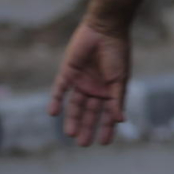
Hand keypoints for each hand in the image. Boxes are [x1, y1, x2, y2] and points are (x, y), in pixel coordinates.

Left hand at [50, 19, 131, 145]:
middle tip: (82, 144)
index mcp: (109, 91)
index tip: (103, 143)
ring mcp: (80, 82)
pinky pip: (60, 90)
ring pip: (74, 105)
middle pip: (88, 113)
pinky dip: (56, 101)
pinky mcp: (67, 73)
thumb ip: (117, 100)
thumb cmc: (117, 53)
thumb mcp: (119, 79)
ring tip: (69, 134)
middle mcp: (94, 89)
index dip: (106, 128)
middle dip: (86, 127)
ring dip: (72, 119)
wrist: (105, 30)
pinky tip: (53, 113)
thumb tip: (120, 120)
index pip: (107, 114)